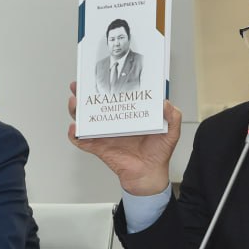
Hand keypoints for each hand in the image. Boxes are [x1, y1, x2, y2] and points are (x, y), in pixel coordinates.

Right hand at [66, 81, 181, 195]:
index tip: (100, 74)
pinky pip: (82, 141)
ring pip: (85, 119)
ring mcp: (105, 134)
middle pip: (94, 104)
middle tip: (78, 86)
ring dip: (77, 110)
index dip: (106, 84)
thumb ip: (173, 116)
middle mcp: (114, 122)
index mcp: (129, 114)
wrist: (150, 174)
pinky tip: (76, 128)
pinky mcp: (99, 147)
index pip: (114, 95)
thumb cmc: (159, 153)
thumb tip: (166, 103)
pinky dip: (75, 135)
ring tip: (75, 103)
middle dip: (83, 93)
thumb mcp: (171, 131)